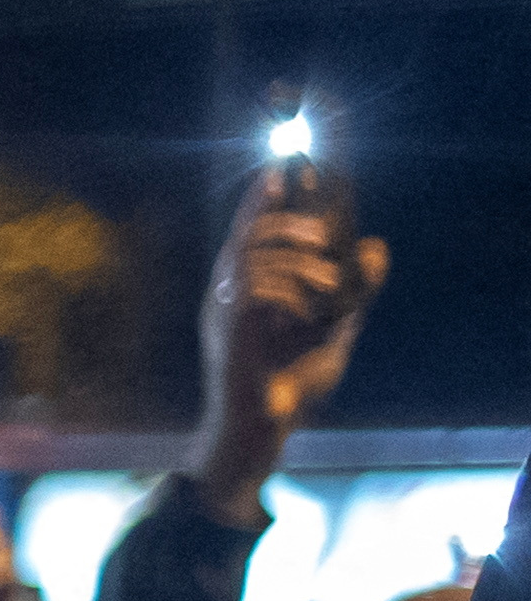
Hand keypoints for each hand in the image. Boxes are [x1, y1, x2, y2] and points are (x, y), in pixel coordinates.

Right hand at [202, 180, 382, 507]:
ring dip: (300, 263)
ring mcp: (222, 310)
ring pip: (255, 257)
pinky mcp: (228, 327)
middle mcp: (225, 294)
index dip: (260, 201)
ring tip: (329, 284)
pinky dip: (288, 293)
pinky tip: (306, 315)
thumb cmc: (289, 385)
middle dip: (286, 223)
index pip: (248, 233)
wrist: (263, 428)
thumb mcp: (337, 329)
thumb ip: (355, 291)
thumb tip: (376, 247)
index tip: (279, 172)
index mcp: (245, 290)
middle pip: (248, 235)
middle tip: (324, 236)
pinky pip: (256, 288)